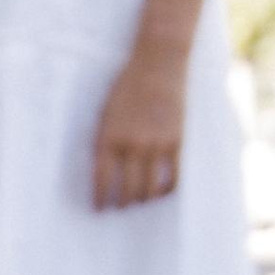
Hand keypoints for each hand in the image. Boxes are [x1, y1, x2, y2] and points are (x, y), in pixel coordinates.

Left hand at [93, 50, 187, 209]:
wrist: (158, 65)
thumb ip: (104, 140)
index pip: (101, 179)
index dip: (99, 199)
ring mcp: (156, 145)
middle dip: (121, 204)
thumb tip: (105, 169)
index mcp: (109, 137)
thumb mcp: (105, 111)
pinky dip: (166, 190)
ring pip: (148, 189)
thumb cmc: (127, 86)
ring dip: (142, 200)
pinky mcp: (176, 142)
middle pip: (126, 190)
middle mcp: (132, 145)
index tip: (98, 210)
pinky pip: (173, 177)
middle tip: (119, 209)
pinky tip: (161, 192)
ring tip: (139, 202)